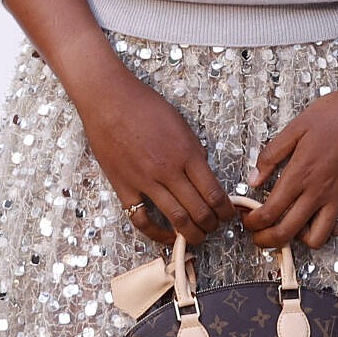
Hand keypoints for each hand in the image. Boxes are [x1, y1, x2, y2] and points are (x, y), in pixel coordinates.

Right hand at [70, 60, 235, 244]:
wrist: (109, 99)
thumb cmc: (145, 105)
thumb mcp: (181, 124)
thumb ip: (194, 151)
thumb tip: (203, 174)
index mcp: (187, 154)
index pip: (214, 193)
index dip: (225, 210)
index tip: (228, 215)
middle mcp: (169, 171)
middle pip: (199, 211)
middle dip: (212, 225)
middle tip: (215, 226)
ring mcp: (145, 181)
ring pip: (176, 219)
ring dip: (191, 234)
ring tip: (198, 237)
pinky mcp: (124, 187)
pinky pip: (141, 219)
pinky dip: (157, 233)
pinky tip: (167, 236)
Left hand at [243, 80, 337, 249]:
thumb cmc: (336, 113)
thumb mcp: (296, 127)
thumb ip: (272, 155)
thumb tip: (253, 179)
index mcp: (300, 173)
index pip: (269, 213)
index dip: (252, 222)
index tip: (247, 219)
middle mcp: (318, 191)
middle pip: (286, 233)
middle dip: (266, 240)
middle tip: (258, 234)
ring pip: (315, 239)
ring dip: (298, 238)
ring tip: (289, 224)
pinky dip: (325, 230)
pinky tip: (315, 216)